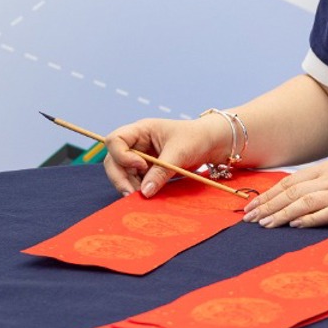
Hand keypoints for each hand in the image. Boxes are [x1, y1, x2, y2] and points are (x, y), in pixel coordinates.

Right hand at [102, 116, 226, 196]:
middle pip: (113, 160)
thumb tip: (144, 193)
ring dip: (128, 186)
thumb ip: (161, 172)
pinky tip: (147, 195)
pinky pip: (135, 181)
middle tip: (132, 194)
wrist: (214, 144)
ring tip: (143, 196)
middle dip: (120, 177)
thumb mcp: (179, 153)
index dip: (121, 155)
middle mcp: (137, 143)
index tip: (141, 165)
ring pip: (122, 173)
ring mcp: (140, 157)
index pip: (115, 140)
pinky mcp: (148, 170)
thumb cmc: (197, 139)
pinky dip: (138, 189)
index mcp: (141, 130)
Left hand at [241, 159, 327, 227]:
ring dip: (280, 213)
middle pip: (292, 191)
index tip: (252, 206)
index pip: (291, 181)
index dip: (269, 194)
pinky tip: (293, 225)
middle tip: (249, 218)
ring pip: (304, 202)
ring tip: (264, 225)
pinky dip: (307, 218)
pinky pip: (326, 212)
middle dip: (268, 205)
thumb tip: (303, 195)